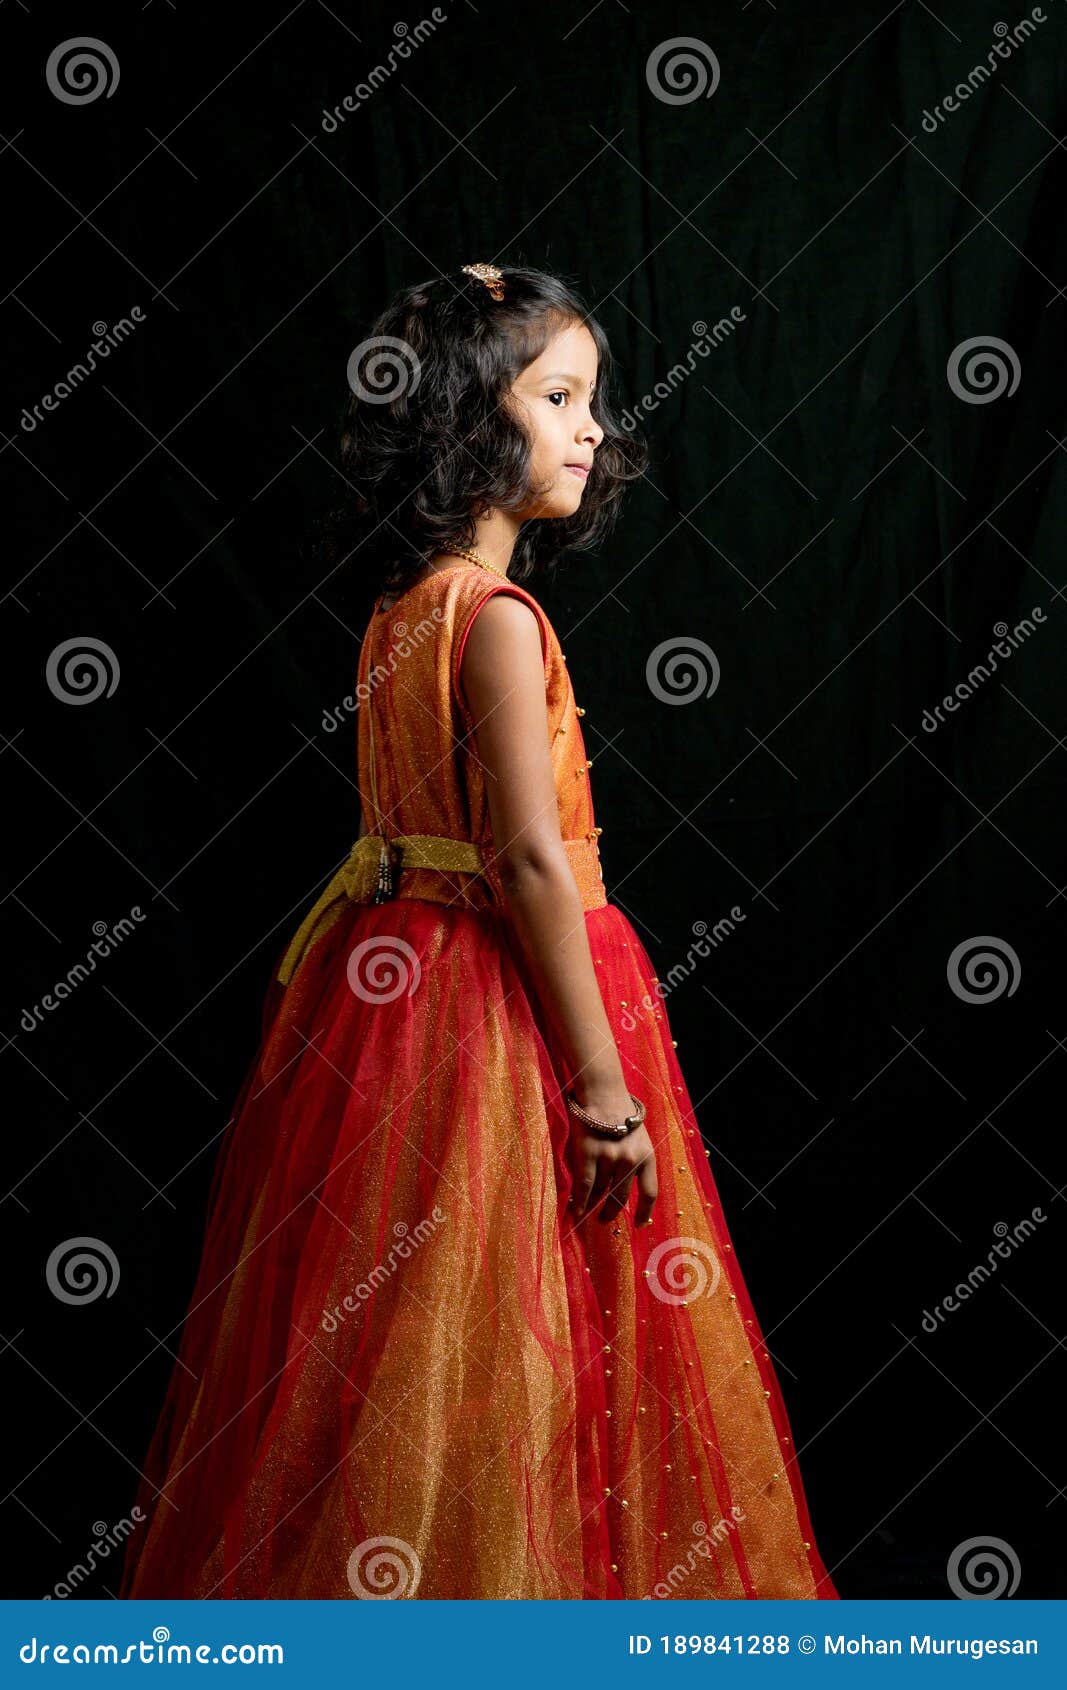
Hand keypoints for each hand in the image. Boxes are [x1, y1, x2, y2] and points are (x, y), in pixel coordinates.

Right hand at [567, 1091, 657, 1227]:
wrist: (602, 1092)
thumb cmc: (620, 1112)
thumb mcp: (638, 1137)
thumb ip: (636, 1160)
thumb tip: (623, 1187)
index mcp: (647, 1156)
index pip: (649, 1193)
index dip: (644, 1212)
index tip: (639, 1225)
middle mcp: (630, 1160)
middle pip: (621, 1197)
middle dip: (611, 1212)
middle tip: (604, 1220)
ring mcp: (609, 1158)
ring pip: (599, 1191)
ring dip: (592, 1204)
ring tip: (587, 1212)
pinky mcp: (588, 1154)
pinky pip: (584, 1186)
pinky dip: (580, 1201)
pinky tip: (577, 1211)